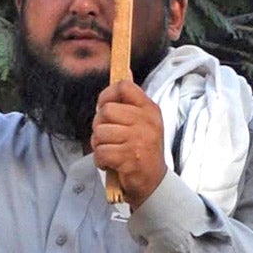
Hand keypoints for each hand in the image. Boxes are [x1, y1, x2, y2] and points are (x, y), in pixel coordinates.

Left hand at [93, 78, 166, 206]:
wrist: (153, 182)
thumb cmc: (142, 150)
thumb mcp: (143, 121)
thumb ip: (130, 100)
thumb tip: (125, 70)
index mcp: (149, 109)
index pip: (124, 87)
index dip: (107, 95)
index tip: (105, 107)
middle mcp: (146, 121)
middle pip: (106, 111)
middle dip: (100, 126)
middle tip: (109, 136)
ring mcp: (139, 139)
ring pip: (99, 132)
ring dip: (99, 145)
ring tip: (111, 151)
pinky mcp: (129, 157)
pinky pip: (100, 152)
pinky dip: (101, 160)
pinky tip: (111, 162)